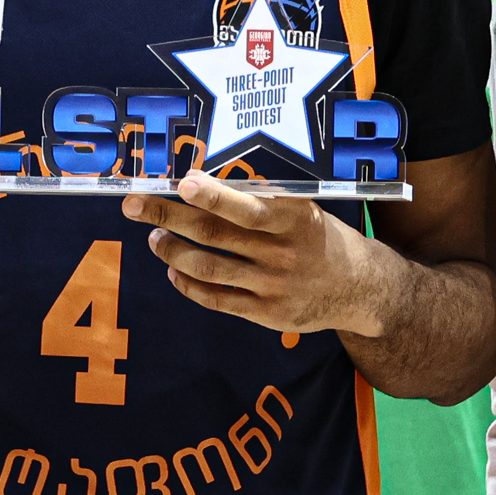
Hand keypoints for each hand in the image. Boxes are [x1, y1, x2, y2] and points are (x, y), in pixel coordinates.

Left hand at [124, 172, 390, 336]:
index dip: (213, 195)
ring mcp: (273, 285)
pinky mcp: (266, 313)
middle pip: (215, 234)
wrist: (360, 288)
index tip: (183, 181)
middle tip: (134, 204)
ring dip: (172, 251)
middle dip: (169, 216)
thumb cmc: (320, 237)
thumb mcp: (306, 210)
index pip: (247, 206)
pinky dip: (189, 285)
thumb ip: (264, 200)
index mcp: (294, 218)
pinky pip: (217, 300)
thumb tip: (205, 182)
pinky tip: (174, 271)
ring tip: (154, 238)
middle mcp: (282, 252)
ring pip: (209, 267)